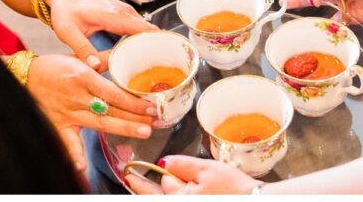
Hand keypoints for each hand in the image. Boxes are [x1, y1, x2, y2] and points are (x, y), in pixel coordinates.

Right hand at [26, 53, 155, 171]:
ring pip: (99, 123)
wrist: (25, 76)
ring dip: (122, 128)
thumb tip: (125, 55)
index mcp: (82, 77)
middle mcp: (76, 96)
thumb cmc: (52, 67)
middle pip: (111, 109)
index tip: (151, 104)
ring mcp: (68, 113)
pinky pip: (67, 142)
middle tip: (156, 120)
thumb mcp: (77, 57)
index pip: (113, 92)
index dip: (134, 100)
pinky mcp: (59, 125)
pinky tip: (82, 167)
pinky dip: (74, 155)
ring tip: (143, 132)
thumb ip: (101, 60)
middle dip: (135, 115)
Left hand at [44, 0, 156, 70]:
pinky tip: (136, 56)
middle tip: (155, 72)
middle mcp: (124, 11)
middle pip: (149, 32)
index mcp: (114, 15)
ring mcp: (125, 11)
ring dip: (148, 45)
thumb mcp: (67, 31)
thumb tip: (97, 67)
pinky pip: (138, 28)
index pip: (144, 30)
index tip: (163, 62)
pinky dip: (140, 40)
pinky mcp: (123, 13)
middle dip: (154, 50)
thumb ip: (82, 49)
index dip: (157, 45)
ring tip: (149, 67)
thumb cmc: (65, 8)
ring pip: (145, 30)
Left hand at [125, 155, 258, 193]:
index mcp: (178, 200)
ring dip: (171, 190)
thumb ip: (180, 165)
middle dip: (157, 186)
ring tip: (186, 181)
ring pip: (172, 198)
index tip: (128, 175)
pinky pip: (184, 199)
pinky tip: (193, 187)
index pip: (153, 189)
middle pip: (160, 197)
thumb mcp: (205, 169)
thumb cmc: (234, 189)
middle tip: (139, 178)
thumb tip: (163, 165)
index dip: (140, 179)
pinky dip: (183, 192)